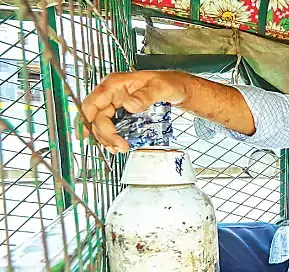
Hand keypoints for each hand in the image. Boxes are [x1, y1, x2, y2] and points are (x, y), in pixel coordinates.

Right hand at [76, 70, 190, 152]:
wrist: (179, 88)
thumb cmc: (170, 83)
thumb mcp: (161, 88)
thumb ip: (146, 96)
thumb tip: (129, 105)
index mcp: (116, 84)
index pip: (93, 102)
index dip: (86, 119)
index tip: (87, 135)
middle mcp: (113, 93)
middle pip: (97, 116)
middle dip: (105, 134)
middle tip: (120, 146)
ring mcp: (117, 103)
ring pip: (102, 123)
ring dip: (106, 138)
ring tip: (119, 148)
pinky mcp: (123, 112)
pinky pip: (111, 125)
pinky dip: (112, 136)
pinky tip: (117, 145)